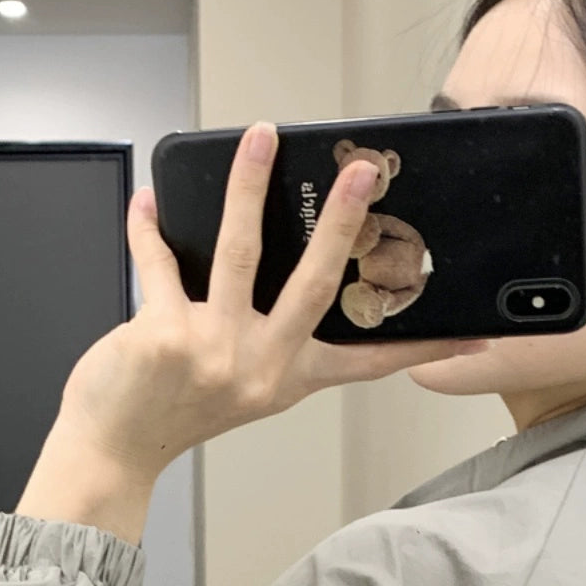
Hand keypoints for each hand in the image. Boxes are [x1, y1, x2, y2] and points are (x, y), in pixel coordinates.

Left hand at [51, 120, 490, 487]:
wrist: (116, 447)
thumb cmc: (173, 412)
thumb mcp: (241, 382)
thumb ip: (261, 332)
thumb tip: (269, 250)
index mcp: (288, 379)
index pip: (368, 363)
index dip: (421, 349)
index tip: (470, 337)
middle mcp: (260, 367)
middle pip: (315, 283)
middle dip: (344, 221)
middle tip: (363, 173)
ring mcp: (216, 352)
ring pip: (241, 252)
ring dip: (249, 186)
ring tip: (259, 138)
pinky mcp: (167, 336)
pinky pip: (160, 261)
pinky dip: (148, 228)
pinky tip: (147, 201)